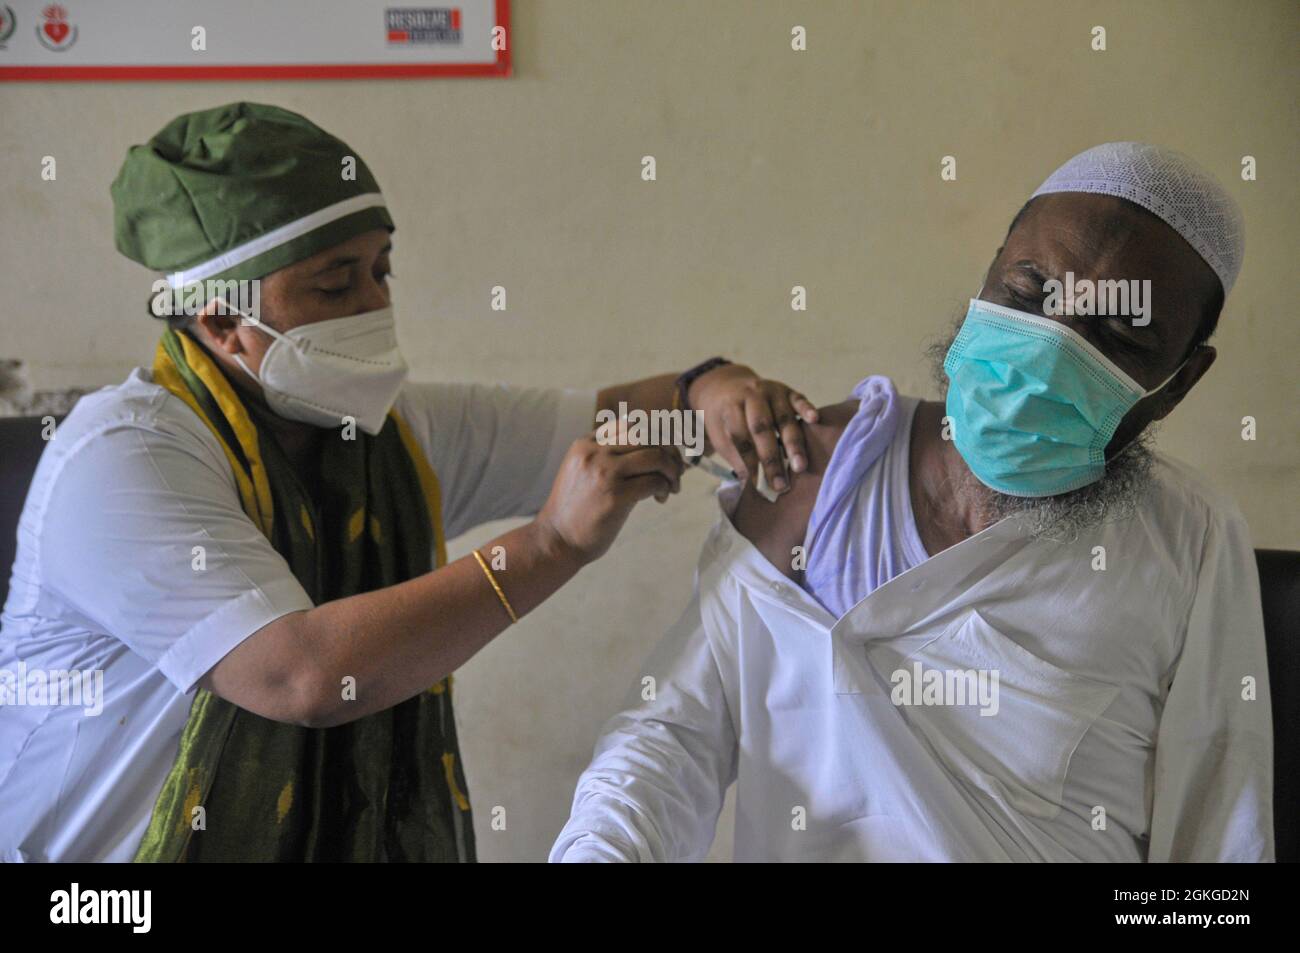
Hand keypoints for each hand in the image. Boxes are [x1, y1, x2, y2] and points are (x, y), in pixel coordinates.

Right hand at [536, 436, 684, 565]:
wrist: (557, 540)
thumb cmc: (577, 509)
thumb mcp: (585, 470)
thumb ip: (610, 455)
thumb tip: (655, 447)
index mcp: (586, 443)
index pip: (632, 423)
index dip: (656, 436)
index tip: (665, 455)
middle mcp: (595, 452)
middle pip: (648, 435)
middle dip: (670, 452)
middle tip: (676, 472)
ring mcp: (604, 473)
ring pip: (656, 456)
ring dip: (672, 471)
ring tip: (672, 487)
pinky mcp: (615, 496)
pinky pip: (655, 481)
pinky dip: (665, 488)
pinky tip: (661, 499)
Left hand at [687, 364, 818, 493]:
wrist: (727, 385)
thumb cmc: (725, 418)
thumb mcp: (720, 435)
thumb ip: (737, 457)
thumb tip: (751, 485)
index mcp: (730, 406)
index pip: (741, 437)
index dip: (749, 462)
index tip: (757, 485)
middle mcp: (751, 395)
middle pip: (762, 428)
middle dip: (772, 458)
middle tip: (782, 483)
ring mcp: (771, 390)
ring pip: (784, 418)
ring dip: (794, 443)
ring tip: (800, 466)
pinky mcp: (787, 390)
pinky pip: (799, 399)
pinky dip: (807, 409)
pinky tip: (814, 420)